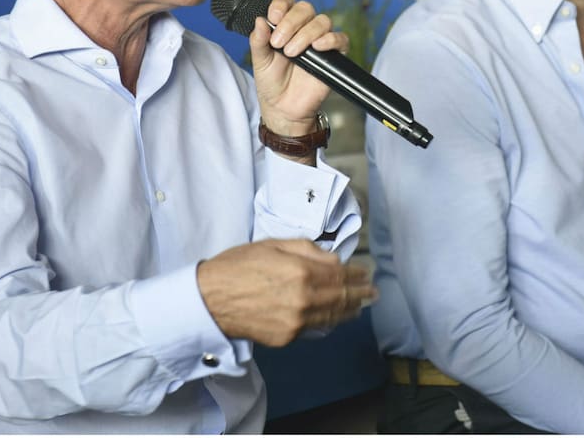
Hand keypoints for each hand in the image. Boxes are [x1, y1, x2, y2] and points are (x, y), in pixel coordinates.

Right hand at [196, 239, 376, 346]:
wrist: (210, 300)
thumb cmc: (238, 266)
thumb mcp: (273, 245)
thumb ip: (307, 249)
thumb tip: (332, 258)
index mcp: (302, 271)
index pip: (340, 274)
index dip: (356, 274)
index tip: (366, 272)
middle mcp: (304, 299)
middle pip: (342, 297)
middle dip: (361, 294)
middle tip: (373, 292)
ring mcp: (297, 322)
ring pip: (333, 317)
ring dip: (350, 310)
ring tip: (361, 305)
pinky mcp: (288, 337)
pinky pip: (315, 327)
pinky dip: (328, 321)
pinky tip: (334, 317)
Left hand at [248, 0, 348, 139]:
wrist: (283, 108)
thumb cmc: (271, 82)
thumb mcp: (259, 60)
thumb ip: (258, 40)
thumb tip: (260, 20)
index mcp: (284, 24)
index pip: (287, 0)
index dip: (281, 3)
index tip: (272, 17)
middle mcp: (303, 28)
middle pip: (305, 8)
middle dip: (290, 22)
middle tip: (278, 43)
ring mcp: (320, 40)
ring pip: (322, 21)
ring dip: (305, 34)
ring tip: (291, 53)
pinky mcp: (334, 55)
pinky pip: (340, 38)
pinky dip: (330, 39)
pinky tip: (317, 47)